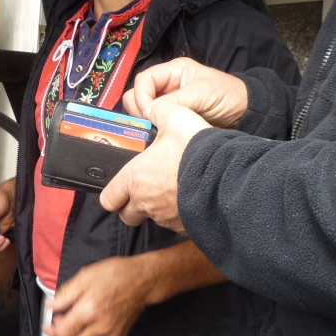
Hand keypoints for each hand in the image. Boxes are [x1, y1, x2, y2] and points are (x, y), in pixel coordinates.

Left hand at [44, 255, 156, 335]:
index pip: (63, 332)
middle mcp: (99, 328)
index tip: (47, 324)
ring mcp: (111, 335)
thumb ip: (65, 294)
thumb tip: (50, 306)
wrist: (143, 280)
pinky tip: (88, 326)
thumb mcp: (85, 276)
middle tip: (60, 322)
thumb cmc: (114, 274)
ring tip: (74, 323)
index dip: (51, 331)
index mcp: (88, 311)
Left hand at [99, 105, 209, 229]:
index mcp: (135, 179)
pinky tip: (190, 196)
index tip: (120, 187)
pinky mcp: (184, 227)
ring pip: (152, 217)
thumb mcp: (175, 118)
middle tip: (142, 189)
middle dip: (130, 206)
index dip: (112, 194)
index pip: (108, 199)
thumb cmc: (196, 151)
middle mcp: (146, 202)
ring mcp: (165, 218)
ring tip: (173, 187)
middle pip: (127, 215)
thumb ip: (159, 111)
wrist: (227, 178)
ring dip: (157, 206)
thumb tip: (154, 108)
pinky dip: (178, 213)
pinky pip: (174, 223)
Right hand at [123, 58, 248, 129]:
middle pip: (138, 94)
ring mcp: (168, 103)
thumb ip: (173, 101)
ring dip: (147, 121)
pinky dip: (153, 129)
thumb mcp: (201, 94)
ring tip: (159, 130)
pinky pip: (153, 123)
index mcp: (173, 71)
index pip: (144, 80)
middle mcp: (167, 85)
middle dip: (141, 109)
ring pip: (142, 110)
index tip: (149, 114)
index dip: (142, 97)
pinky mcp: (171, 119)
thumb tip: (149, 112)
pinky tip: (162, 135)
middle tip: (153, 123)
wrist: (246, 114)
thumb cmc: (228, 96)